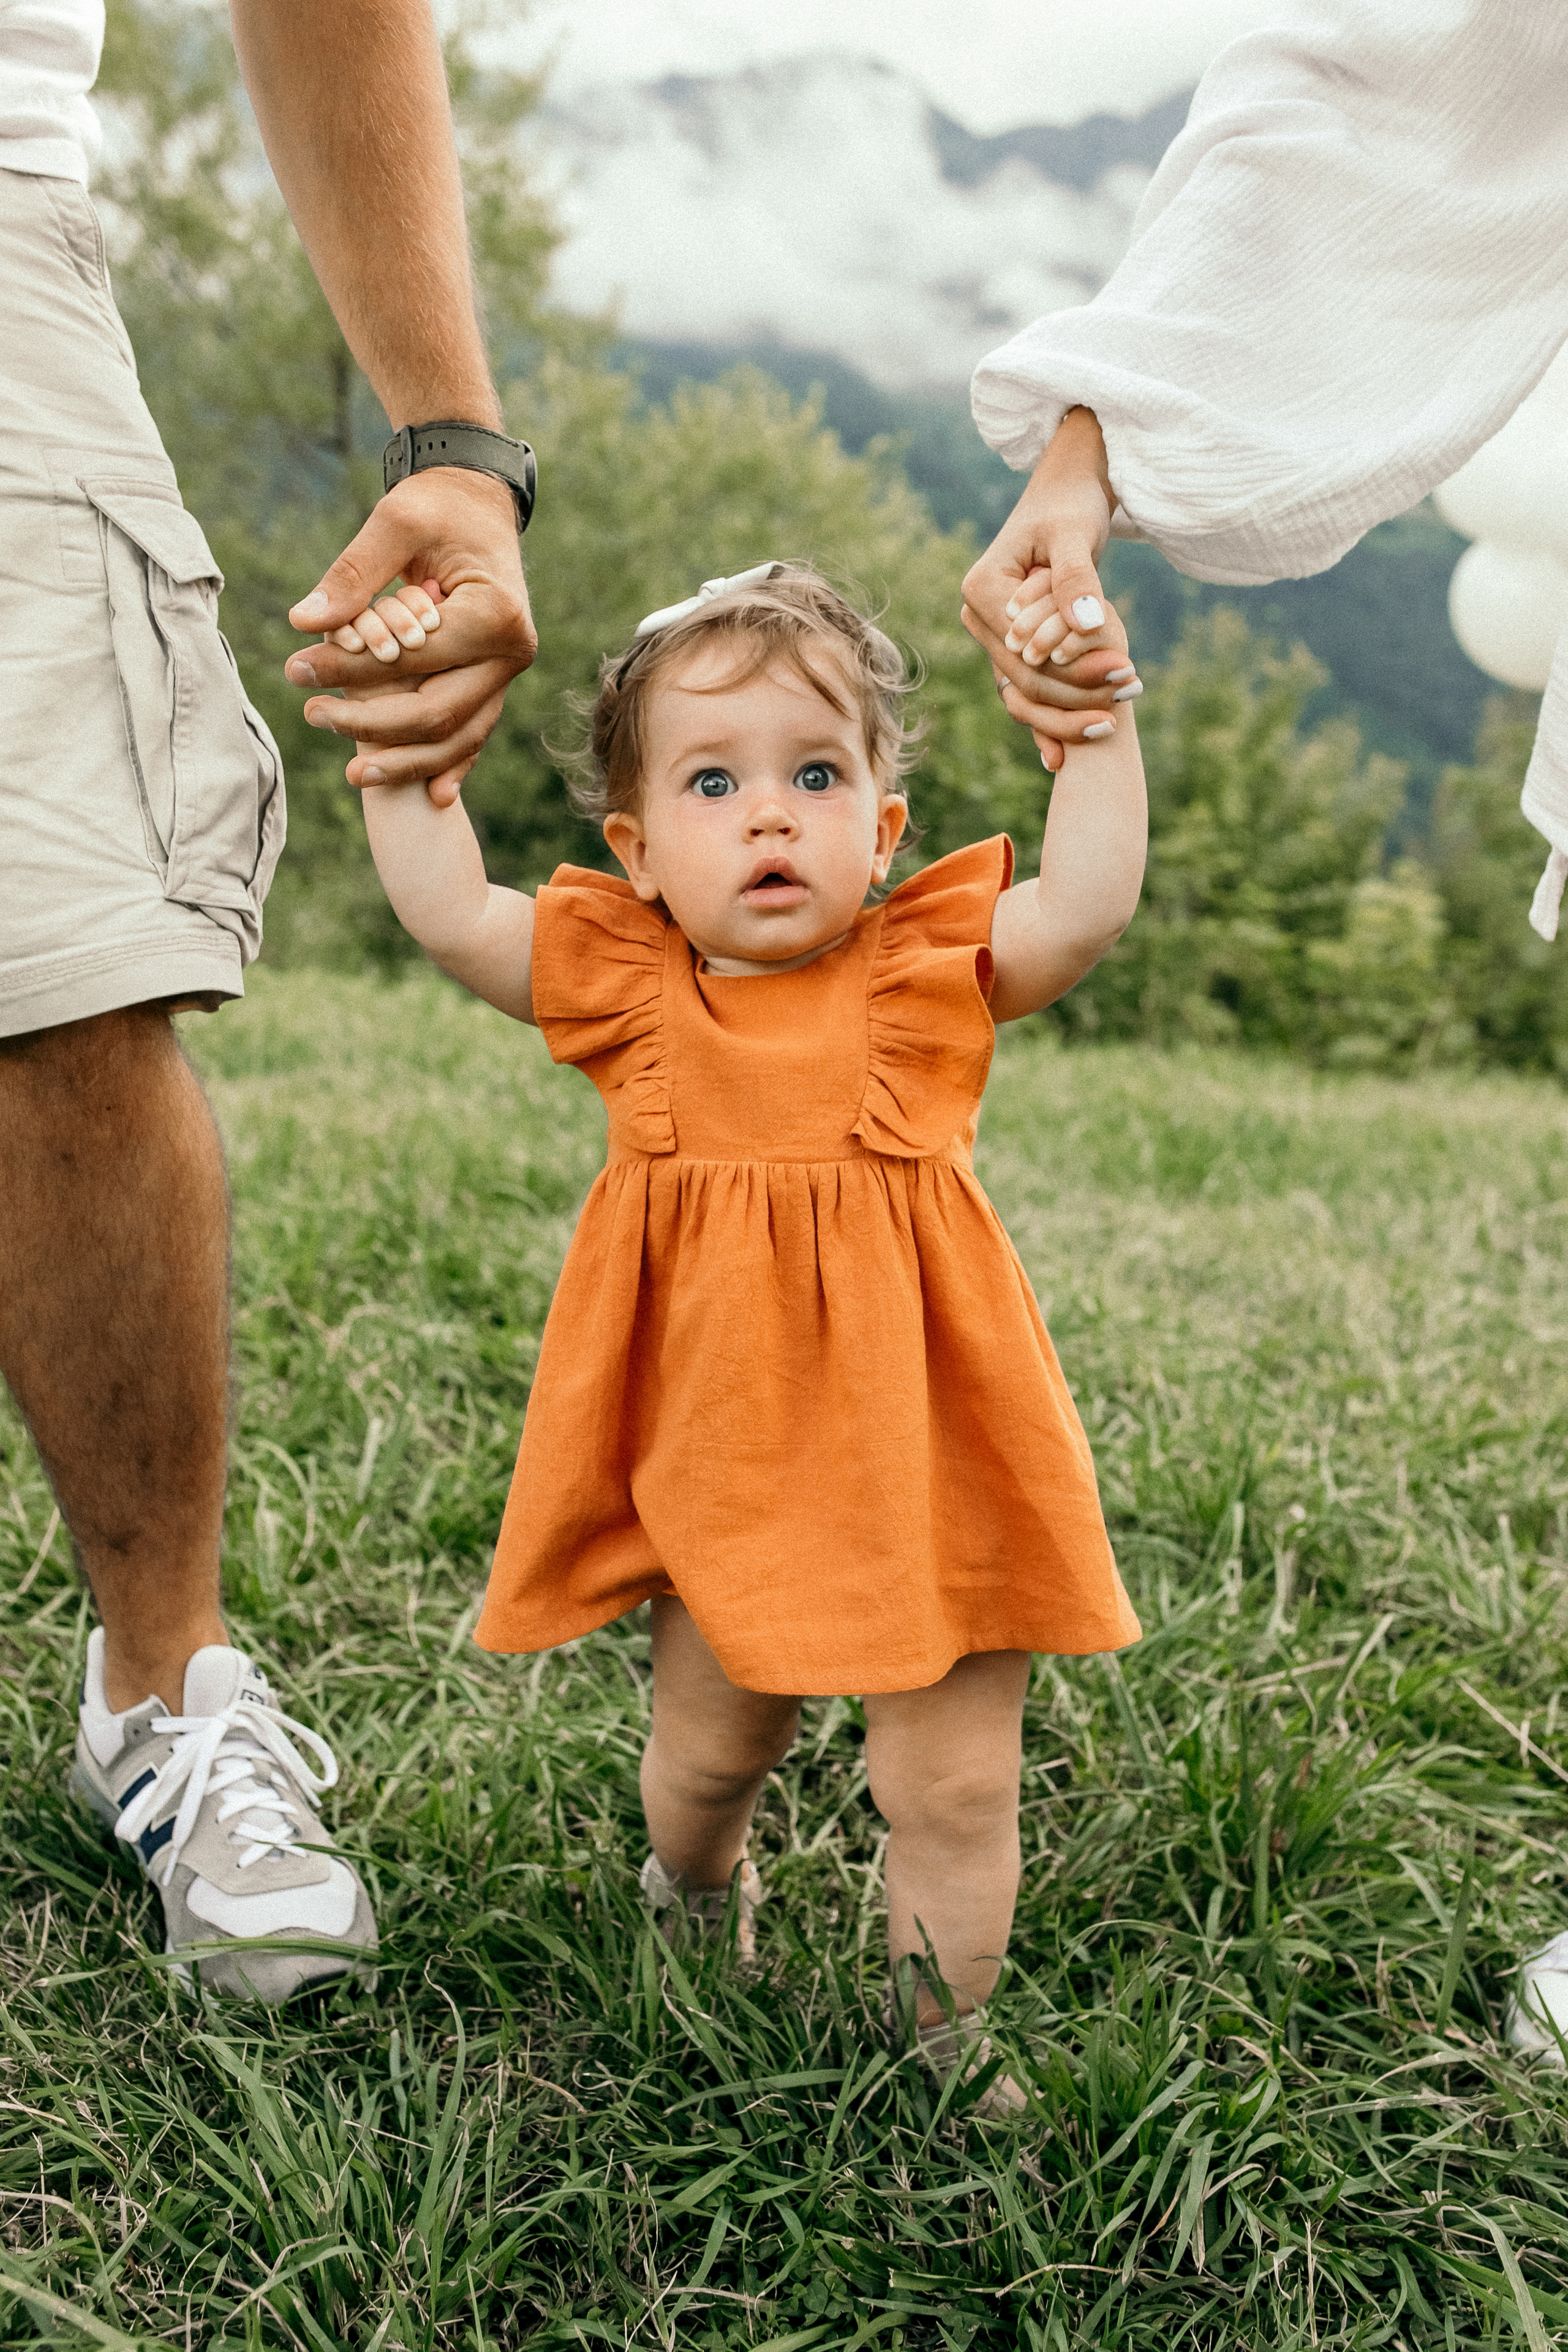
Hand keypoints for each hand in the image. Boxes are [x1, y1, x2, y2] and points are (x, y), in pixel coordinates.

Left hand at [284, 467, 537, 806]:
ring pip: (457, 736)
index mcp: (495, 615)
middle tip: (312, 716)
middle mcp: (512, 654)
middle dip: (372, 724)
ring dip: (406, 761)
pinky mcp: (495, 683)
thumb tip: (304, 623)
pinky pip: (473, 734)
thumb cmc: (438, 507)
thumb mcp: (396, 522)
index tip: (296, 666)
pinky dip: (451, 766)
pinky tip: (430, 796)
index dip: (351, 670)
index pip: (412, 660)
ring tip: (353, 772)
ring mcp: (507, 675)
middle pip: (437, 713)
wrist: (480, 506)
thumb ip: (352, 575)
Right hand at [961, 406, 1134, 767]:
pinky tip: (1071, 751)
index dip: (1073, 669)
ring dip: (1069, 708)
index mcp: (982, 590)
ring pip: (1027, 690)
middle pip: (1024, 677)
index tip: (1125, 670)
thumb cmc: (1070, 504)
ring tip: (1117, 716)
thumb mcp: (1075, 534)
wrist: (1066, 493)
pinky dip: (1052, 716)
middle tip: (1130, 691)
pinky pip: (1030, 688)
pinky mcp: (1012, 645)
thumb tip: (1086, 623)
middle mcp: (978, 617)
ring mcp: (992, 635)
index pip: (1026, 649)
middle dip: (1076, 693)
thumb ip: (1076, 578)